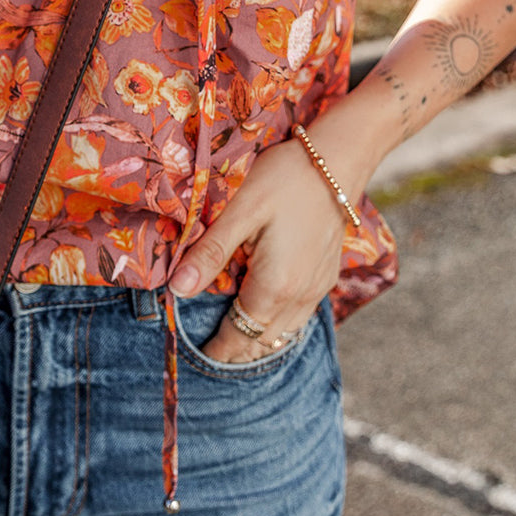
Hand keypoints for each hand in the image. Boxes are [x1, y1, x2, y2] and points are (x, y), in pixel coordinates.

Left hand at [168, 124, 365, 362]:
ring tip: (231, 337)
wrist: (337, 160)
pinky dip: (278, 323)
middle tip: (208, 351)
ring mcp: (317, 288)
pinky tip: (264, 311)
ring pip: (284, 333)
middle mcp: (300, 297)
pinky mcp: (326, 275)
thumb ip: (210, 252)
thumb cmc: (284, 179)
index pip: (238, 335)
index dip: (217, 350)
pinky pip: (301, 316)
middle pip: (262, 341)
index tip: (195, 355)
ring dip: (258, 339)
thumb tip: (178, 290)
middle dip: (235, 350)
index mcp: (274, 287)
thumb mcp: (240, 211)